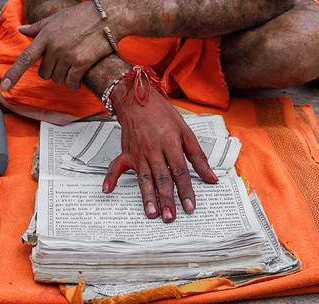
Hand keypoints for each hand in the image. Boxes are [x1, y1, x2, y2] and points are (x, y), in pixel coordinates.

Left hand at [1, 1, 115, 90]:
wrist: (108, 16)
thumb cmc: (82, 15)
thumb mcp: (57, 17)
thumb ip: (38, 27)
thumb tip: (21, 30)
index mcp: (45, 35)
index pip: (25, 58)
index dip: (13, 74)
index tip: (4, 87)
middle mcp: (54, 46)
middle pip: (44, 72)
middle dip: (52, 71)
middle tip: (63, 63)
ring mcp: (68, 55)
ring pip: (58, 78)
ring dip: (64, 77)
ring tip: (73, 66)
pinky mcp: (82, 62)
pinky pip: (72, 82)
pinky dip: (74, 83)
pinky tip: (78, 78)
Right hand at [103, 90, 218, 221]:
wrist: (140, 100)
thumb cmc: (164, 115)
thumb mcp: (186, 132)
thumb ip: (198, 157)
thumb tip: (211, 178)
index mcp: (171, 144)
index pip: (180, 171)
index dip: (186, 191)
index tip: (190, 207)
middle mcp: (154, 150)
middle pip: (162, 178)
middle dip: (166, 199)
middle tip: (170, 217)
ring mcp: (138, 153)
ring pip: (143, 178)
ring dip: (147, 196)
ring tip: (151, 213)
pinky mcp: (126, 153)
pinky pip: (116, 167)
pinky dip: (111, 178)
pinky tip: (107, 190)